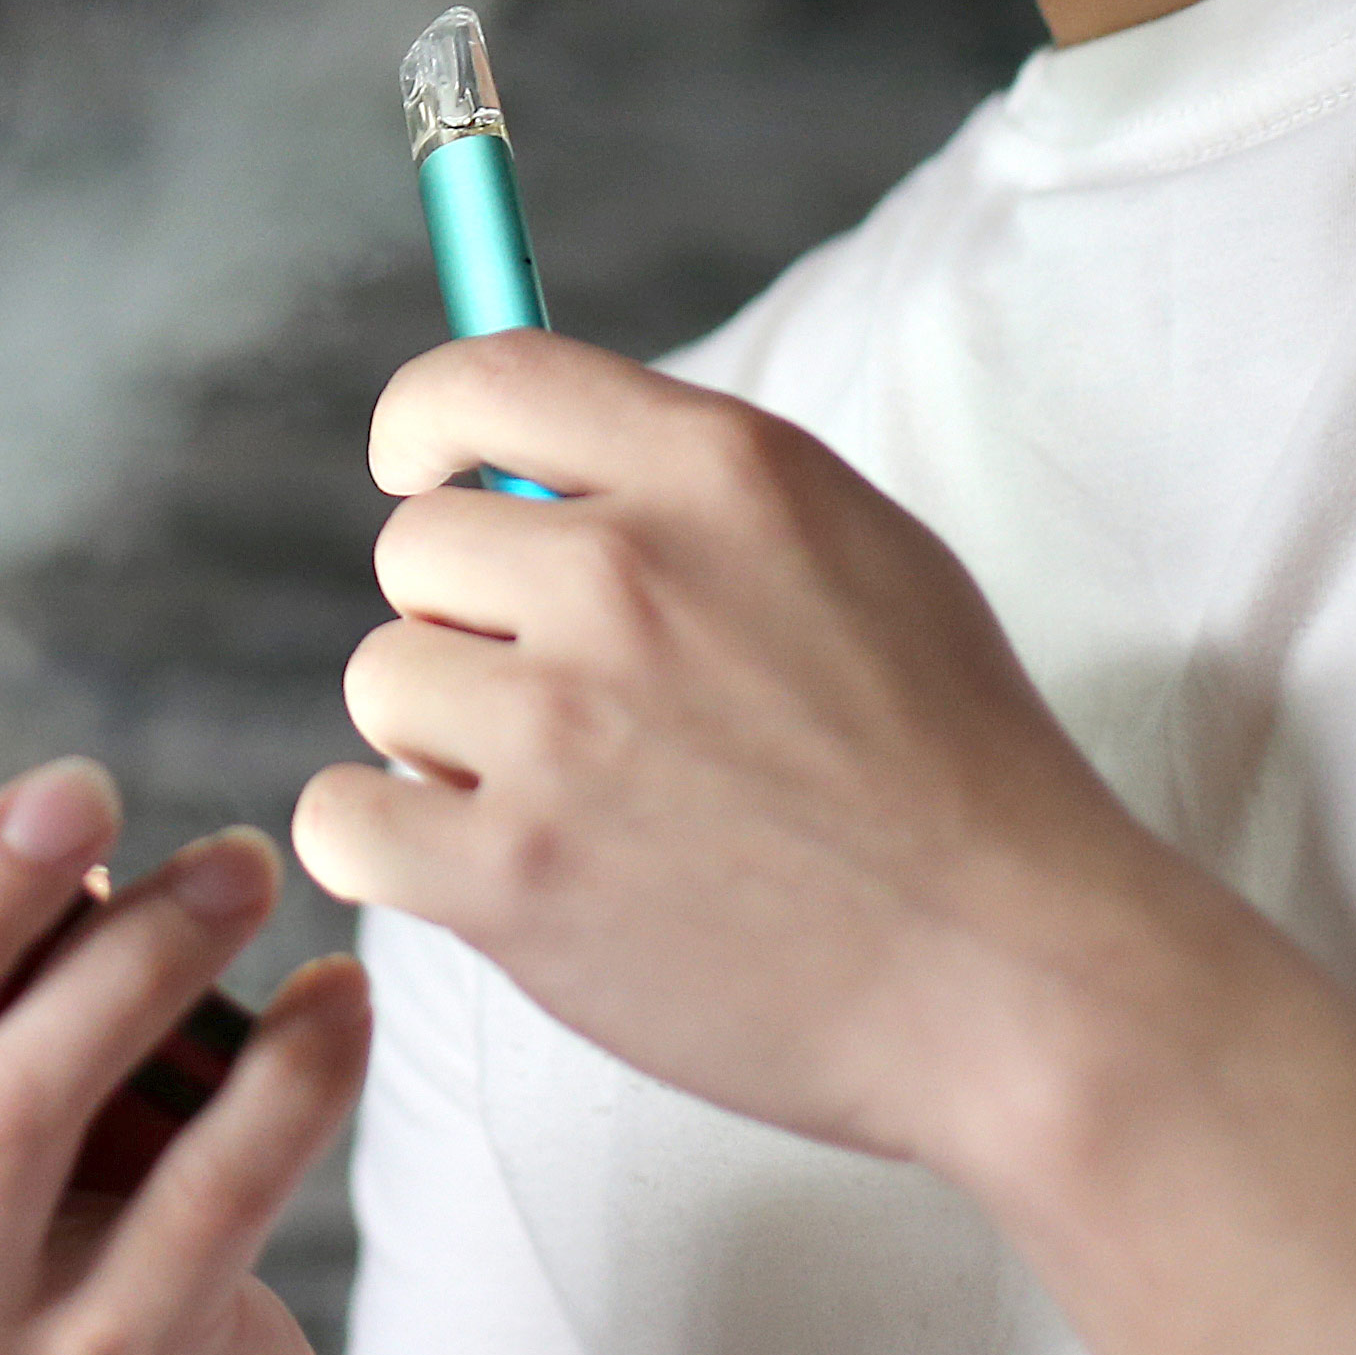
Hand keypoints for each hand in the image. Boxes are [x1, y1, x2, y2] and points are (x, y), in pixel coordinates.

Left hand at [294, 331, 1205, 1174]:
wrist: (1013, 974)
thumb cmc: (953, 766)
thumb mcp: (861, 550)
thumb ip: (696, 495)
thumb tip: (532, 469)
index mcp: (716, 472)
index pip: (479, 381)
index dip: (425, 431)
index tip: (424, 478)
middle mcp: (625, 574)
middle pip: (415, 549)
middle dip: (471, 624)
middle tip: (573, 707)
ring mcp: (561, 726)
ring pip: (382, 682)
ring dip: (447, 744)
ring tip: (575, 802)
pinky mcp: (511, 875)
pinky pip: (343, 818)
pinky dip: (394, 849)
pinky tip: (492, 870)